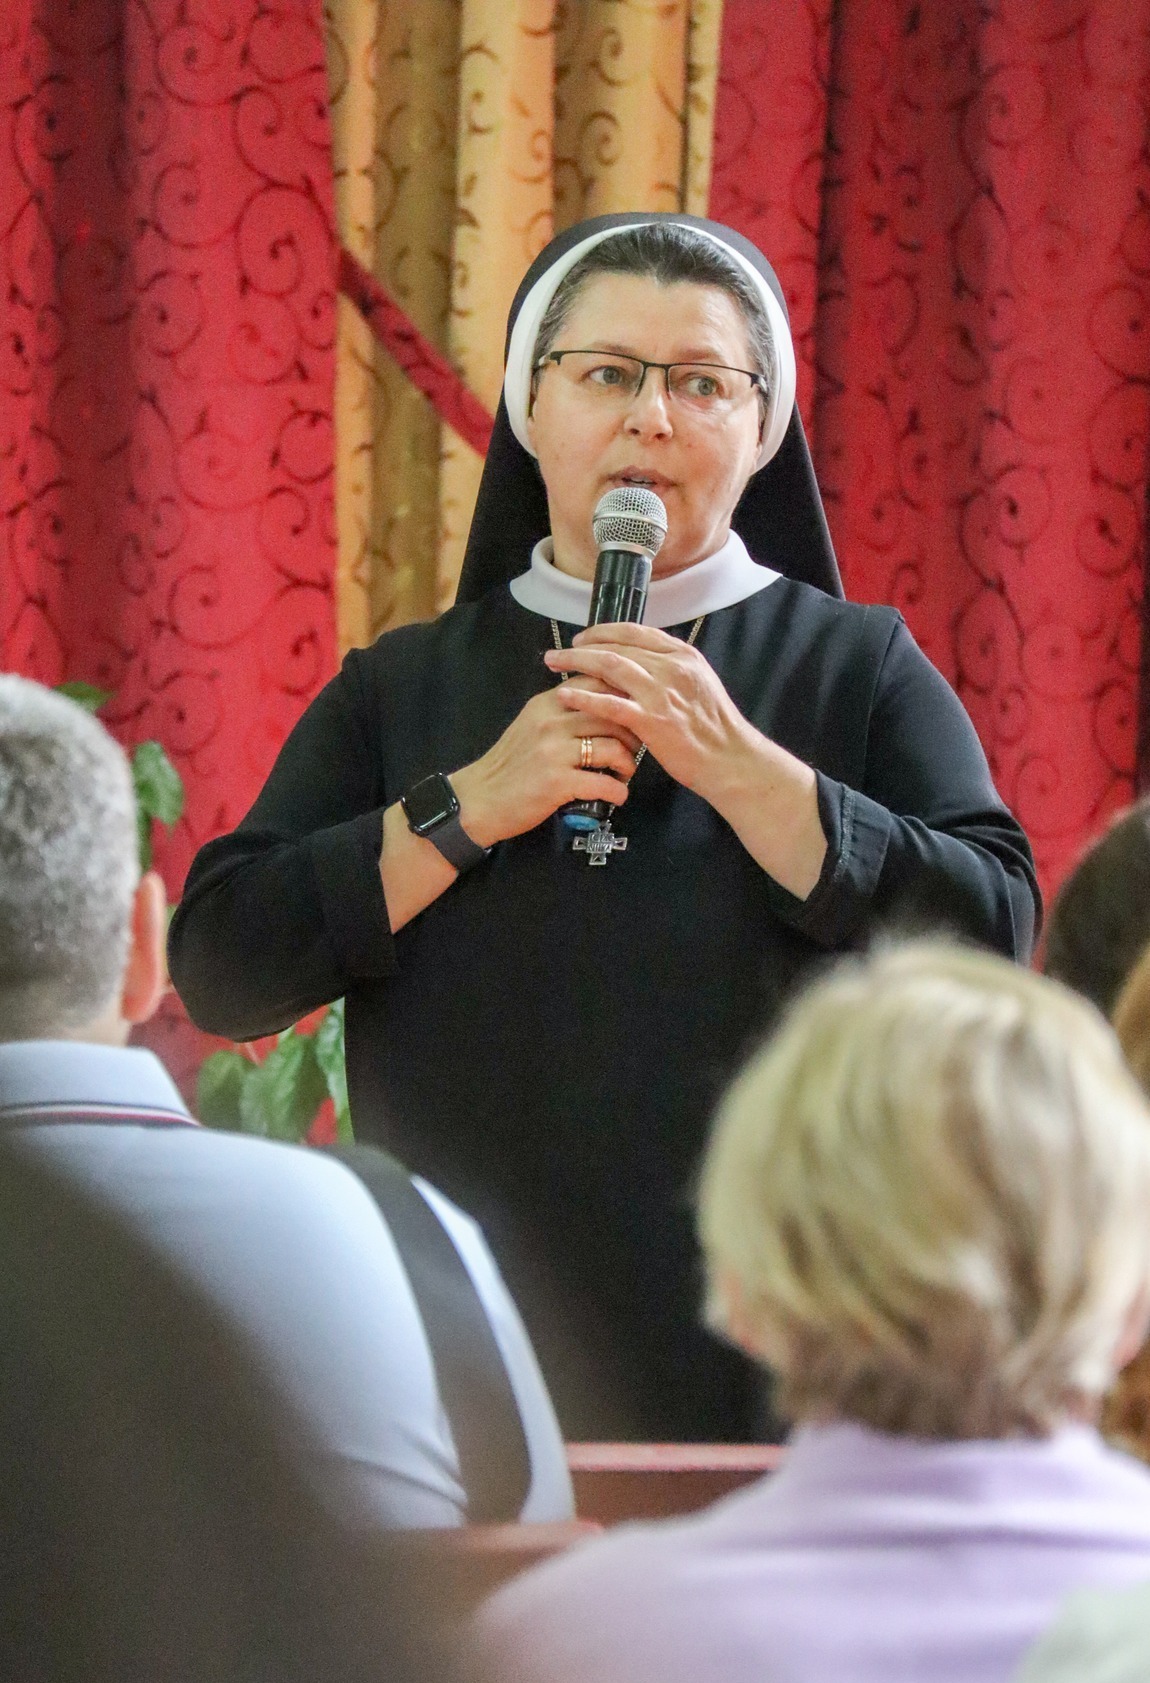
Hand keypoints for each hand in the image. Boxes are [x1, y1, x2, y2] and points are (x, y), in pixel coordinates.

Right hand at [451, 682, 641, 845]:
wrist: (479, 799)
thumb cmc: (509, 765)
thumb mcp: (531, 725)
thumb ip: (561, 710)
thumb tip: (602, 702)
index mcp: (547, 703)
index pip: (596, 684)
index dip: (622, 697)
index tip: (631, 714)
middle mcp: (551, 721)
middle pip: (612, 714)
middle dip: (632, 733)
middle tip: (632, 749)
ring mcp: (554, 752)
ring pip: (614, 748)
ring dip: (628, 764)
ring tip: (623, 773)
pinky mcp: (557, 782)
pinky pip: (604, 783)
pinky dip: (618, 791)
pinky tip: (616, 795)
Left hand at [543, 622, 749, 801]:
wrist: (729, 759)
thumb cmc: (714, 728)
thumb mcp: (698, 685)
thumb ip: (671, 671)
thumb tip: (642, 664)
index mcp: (683, 656)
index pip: (637, 632)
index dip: (605, 631)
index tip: (585, 637)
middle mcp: (672, 667)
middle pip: (618, 646)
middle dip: (584, 645)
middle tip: (560, 651)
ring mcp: (661, 693)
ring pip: (610, 666)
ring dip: (577, 662)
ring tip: (553, 663)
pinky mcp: (652, 720)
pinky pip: (610, 703)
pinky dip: (584, 697)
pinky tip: (564, 695)